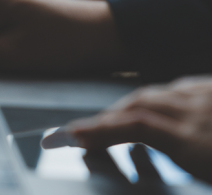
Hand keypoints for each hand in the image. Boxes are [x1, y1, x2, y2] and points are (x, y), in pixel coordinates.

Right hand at [62, 76, 211, 182]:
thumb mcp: (208, 182)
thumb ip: (176, 167)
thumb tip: (136, 150)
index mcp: (196, 144)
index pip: (135, 128)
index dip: (98, 129)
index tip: (70, 135)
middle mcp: (200, 114)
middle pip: (139, 105)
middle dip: (105, 117)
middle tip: (82, 131)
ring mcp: (210, 98)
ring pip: (158, 92)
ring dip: (128, 104)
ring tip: (112, 118)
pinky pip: (184, 86)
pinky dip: (161, 95)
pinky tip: (158, 102)